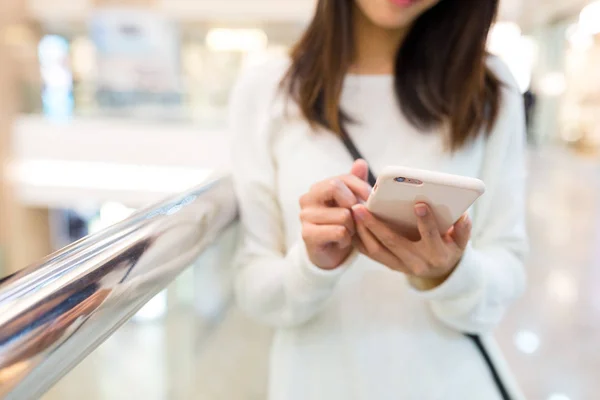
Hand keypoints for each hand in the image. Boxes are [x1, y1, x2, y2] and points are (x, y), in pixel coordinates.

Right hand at [300, 160, 371, 269]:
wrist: (328, 253)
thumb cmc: (340, 225)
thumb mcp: (349, 203)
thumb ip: (354, 182)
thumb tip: (360, 162)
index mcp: (319, 187)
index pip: (344, 178)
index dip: (361, 187)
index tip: (372, 200)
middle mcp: (308, 198)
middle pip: (335, 187)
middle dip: (354, 204)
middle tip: (357, 217)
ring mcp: (305, 216)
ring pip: (343, 214)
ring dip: (353, 227)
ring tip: (349, 232)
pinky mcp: (307, 234)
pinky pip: (338, 231)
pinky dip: (346, 239)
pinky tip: (342, 241)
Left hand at [351, 203, 471, 289]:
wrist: (439, 271)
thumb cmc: (449, 248)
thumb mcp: (460, 241)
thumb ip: (463, 229)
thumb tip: (463, 215)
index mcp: (437, 254)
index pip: (431, 237)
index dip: (427, 221)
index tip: (419, 204)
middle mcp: (417, 262)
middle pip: (393, 242)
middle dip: (376, 224)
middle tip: (361, 207)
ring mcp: (400, 265)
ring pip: (377, 250)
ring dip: (362, 231)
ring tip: (353, 212)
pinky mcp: (389, 264)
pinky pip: (370, 254)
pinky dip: (359, 240)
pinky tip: (351, 224)